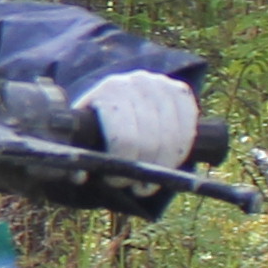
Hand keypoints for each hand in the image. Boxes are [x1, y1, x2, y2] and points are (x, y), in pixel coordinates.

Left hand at [77, 69, 199, 172]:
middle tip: (135, 184)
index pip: (124, 137)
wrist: (117, 94)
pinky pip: (189, 130)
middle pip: (151, 140)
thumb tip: (79, 176)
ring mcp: (162, 85)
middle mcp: (137, 83)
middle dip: (144, 168)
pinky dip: (180, 153)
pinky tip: (168, 162)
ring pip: (174, 138)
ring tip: (150, 178)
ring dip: (164, 166)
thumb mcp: (82, 135)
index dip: (123, 163)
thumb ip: (79, 156)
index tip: (115, 179)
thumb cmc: (97, 124)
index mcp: (109, 92)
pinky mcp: (180, 91)